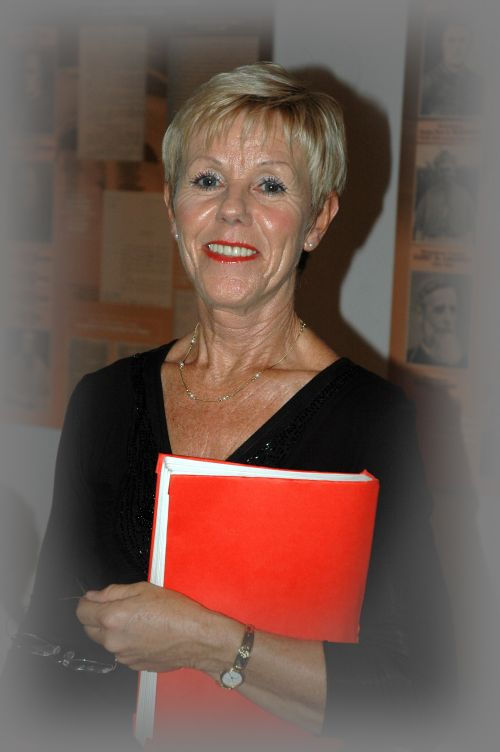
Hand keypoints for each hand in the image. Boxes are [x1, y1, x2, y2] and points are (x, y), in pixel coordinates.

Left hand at [76, 582, 211, 671]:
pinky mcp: (133, 664)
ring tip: (138, 619)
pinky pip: (121, 651)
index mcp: (113, 617)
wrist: (197, 638)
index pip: (82, 612)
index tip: (93, 598)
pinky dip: (127, 642)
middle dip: (97, 617)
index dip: (87, 602)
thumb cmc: (176, 612)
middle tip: (118, 606)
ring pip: (106, 641)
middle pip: (89, 629)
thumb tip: (95, 595)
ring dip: (113, 630)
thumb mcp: (144, 589)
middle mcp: (114, 639)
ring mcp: (123, 655)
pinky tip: (145, 632)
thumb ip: (114, 591)